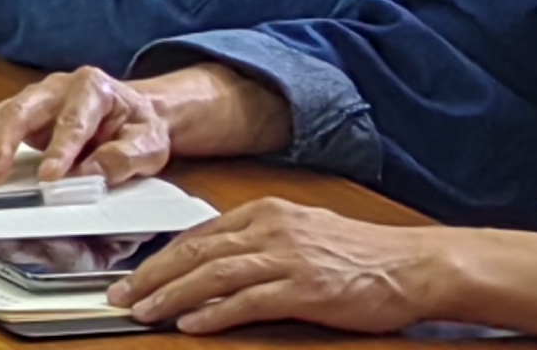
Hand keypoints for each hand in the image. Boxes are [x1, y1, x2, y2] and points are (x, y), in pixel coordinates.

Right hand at [0, 66, 183, 188]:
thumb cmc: (139, 127)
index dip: (59, 150)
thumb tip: (91, 172)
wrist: (134, 111)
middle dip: (2, 144)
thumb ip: (125, 157)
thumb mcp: (149, 144)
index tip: (49, 178)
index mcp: (93, 88)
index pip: (72, 121)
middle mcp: (57, 87)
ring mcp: (35, 97)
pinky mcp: (22, 113)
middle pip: (21, 109)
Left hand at [111, 203, 439, 335]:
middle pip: (194, 253)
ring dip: (172, 296)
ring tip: (144, 313)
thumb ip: (259, 243)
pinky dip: (215, 313)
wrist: (415, 265)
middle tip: (121, 298)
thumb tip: (216, 262)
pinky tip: (191, 324)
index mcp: (265, 213)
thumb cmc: (363, 255)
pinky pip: (248, 301)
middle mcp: (270, 229)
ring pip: (213, 275)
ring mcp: (287, 258)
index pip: (197, 236)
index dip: (159, 257)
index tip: (133, 277)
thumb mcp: (302, 234)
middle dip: (151, 276)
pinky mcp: (305, 289)